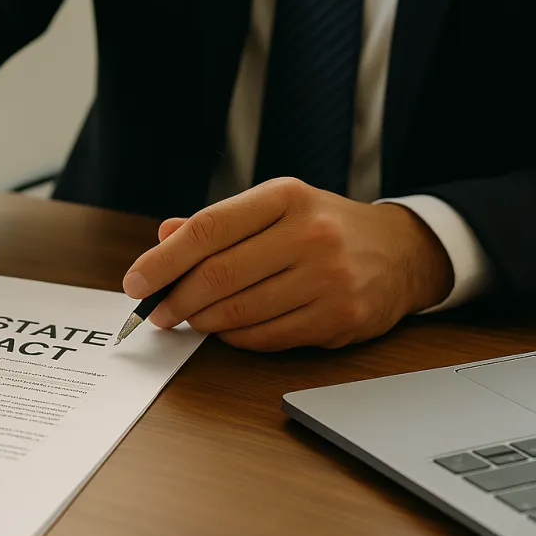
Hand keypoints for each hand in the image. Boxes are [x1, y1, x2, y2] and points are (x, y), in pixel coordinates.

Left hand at [122, 178, 454, 351]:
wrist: (401, 253)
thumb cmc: (321, 227)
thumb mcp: (273, 208)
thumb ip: (216, 223)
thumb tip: (162, 238)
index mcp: (284, 197)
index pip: (207, 230)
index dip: (162, 260)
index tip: (135, 281)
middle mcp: (309, 234)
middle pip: (218, 275)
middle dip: (176, 299)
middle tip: (156, 311)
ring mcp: (329, 278)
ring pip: (239, 312)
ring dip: (202, 322)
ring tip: (187, 319)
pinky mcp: (340, 319)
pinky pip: (266, 337)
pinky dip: (235, 338)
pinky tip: (227, 329)